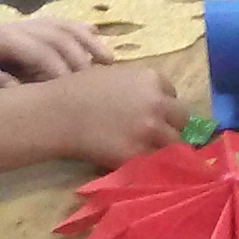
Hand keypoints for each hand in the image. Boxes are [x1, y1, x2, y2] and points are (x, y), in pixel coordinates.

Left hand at [0, 15, 107, 87]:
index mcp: (1, 37)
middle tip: (97, 82)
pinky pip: (58, 24)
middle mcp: (18, 26)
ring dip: (87, 42)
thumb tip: (18, 89)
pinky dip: (80, 30)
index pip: (39, 50)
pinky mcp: (27, 28)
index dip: (57, 70)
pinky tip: (98, 37)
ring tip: (109, 60)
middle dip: (78, 58)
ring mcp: (24, 24)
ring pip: (62, 26)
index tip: (72, 92)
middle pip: (57, 36)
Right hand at [46, 62, 187, 166]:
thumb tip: (150, 99)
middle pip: (181, 118)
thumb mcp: (113, 75)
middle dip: (169, 125)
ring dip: (162, 146)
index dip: (162, 104)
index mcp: (151, 78)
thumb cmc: (76, 89)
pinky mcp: (138, 153)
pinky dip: (149, 162)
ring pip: (174, 142)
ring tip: (145, 148)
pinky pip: (156, 161)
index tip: (150, 112)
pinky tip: (136, 160)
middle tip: (153, 133)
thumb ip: (137, 87)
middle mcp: (157, 102)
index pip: (172, 94)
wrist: (57, 113)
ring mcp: (150, 129)